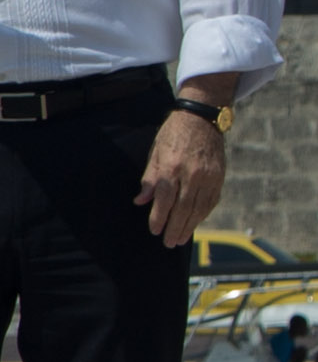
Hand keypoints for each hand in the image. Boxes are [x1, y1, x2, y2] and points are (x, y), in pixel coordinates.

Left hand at [142, 107, 230, 249]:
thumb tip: (141, 201)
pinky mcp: (219, 176)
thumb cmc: (173, 135)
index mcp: (171, 168)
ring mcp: (209, 176)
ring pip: (199, 207)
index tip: (155, 231)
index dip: (159, 217)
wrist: (202, 118)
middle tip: (169, 243)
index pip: (164, 199)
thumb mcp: (155, 152)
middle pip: (183, 208)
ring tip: (181, 239)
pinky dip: (203, 214)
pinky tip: (195, 223)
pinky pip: (211, 201)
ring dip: (190, 226)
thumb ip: (149, 178)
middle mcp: (192, 174)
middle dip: (175, 227)